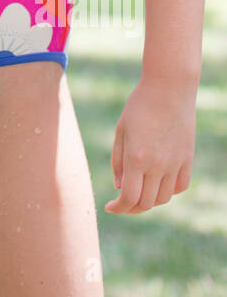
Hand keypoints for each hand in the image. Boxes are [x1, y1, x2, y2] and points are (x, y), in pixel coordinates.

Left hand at [105, 75, 196, 214]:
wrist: (169, 88)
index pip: (128, 198)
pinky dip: (168, 191)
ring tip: (139, 192)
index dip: (118, 208)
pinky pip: (180, 186)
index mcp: (136, 158)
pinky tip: (158, 183)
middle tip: (122, 203)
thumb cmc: (139, 106)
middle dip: (131, 208)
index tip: (109, 207)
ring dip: (150, 201)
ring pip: (164, 198)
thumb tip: (119, 187)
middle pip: (146, 203)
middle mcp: (157, 165)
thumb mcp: (121, 131)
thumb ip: (118, 161)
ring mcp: (175, 163)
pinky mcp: (187, 158)